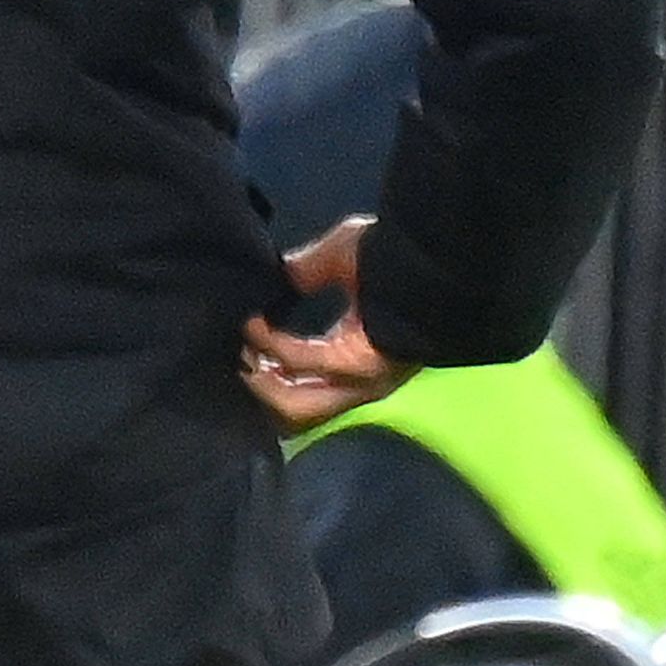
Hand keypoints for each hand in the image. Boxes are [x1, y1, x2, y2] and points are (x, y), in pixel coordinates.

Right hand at [239, 217, 415, 433]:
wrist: (430, 255)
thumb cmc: (392, 259)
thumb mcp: (337, 259)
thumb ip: (304, 273)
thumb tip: (272, 280)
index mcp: (357, 357)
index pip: (306, 387)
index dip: (268, 374)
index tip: (242, 347)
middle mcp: (359, 380)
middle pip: (294, 410)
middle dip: (258, 385)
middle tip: (235, 355)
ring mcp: (361, 379)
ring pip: (294, 403)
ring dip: (260, 378)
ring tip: (241, 347)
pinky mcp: (358, 365)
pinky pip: (300, 363)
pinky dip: (271, 346)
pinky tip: (254, 326)